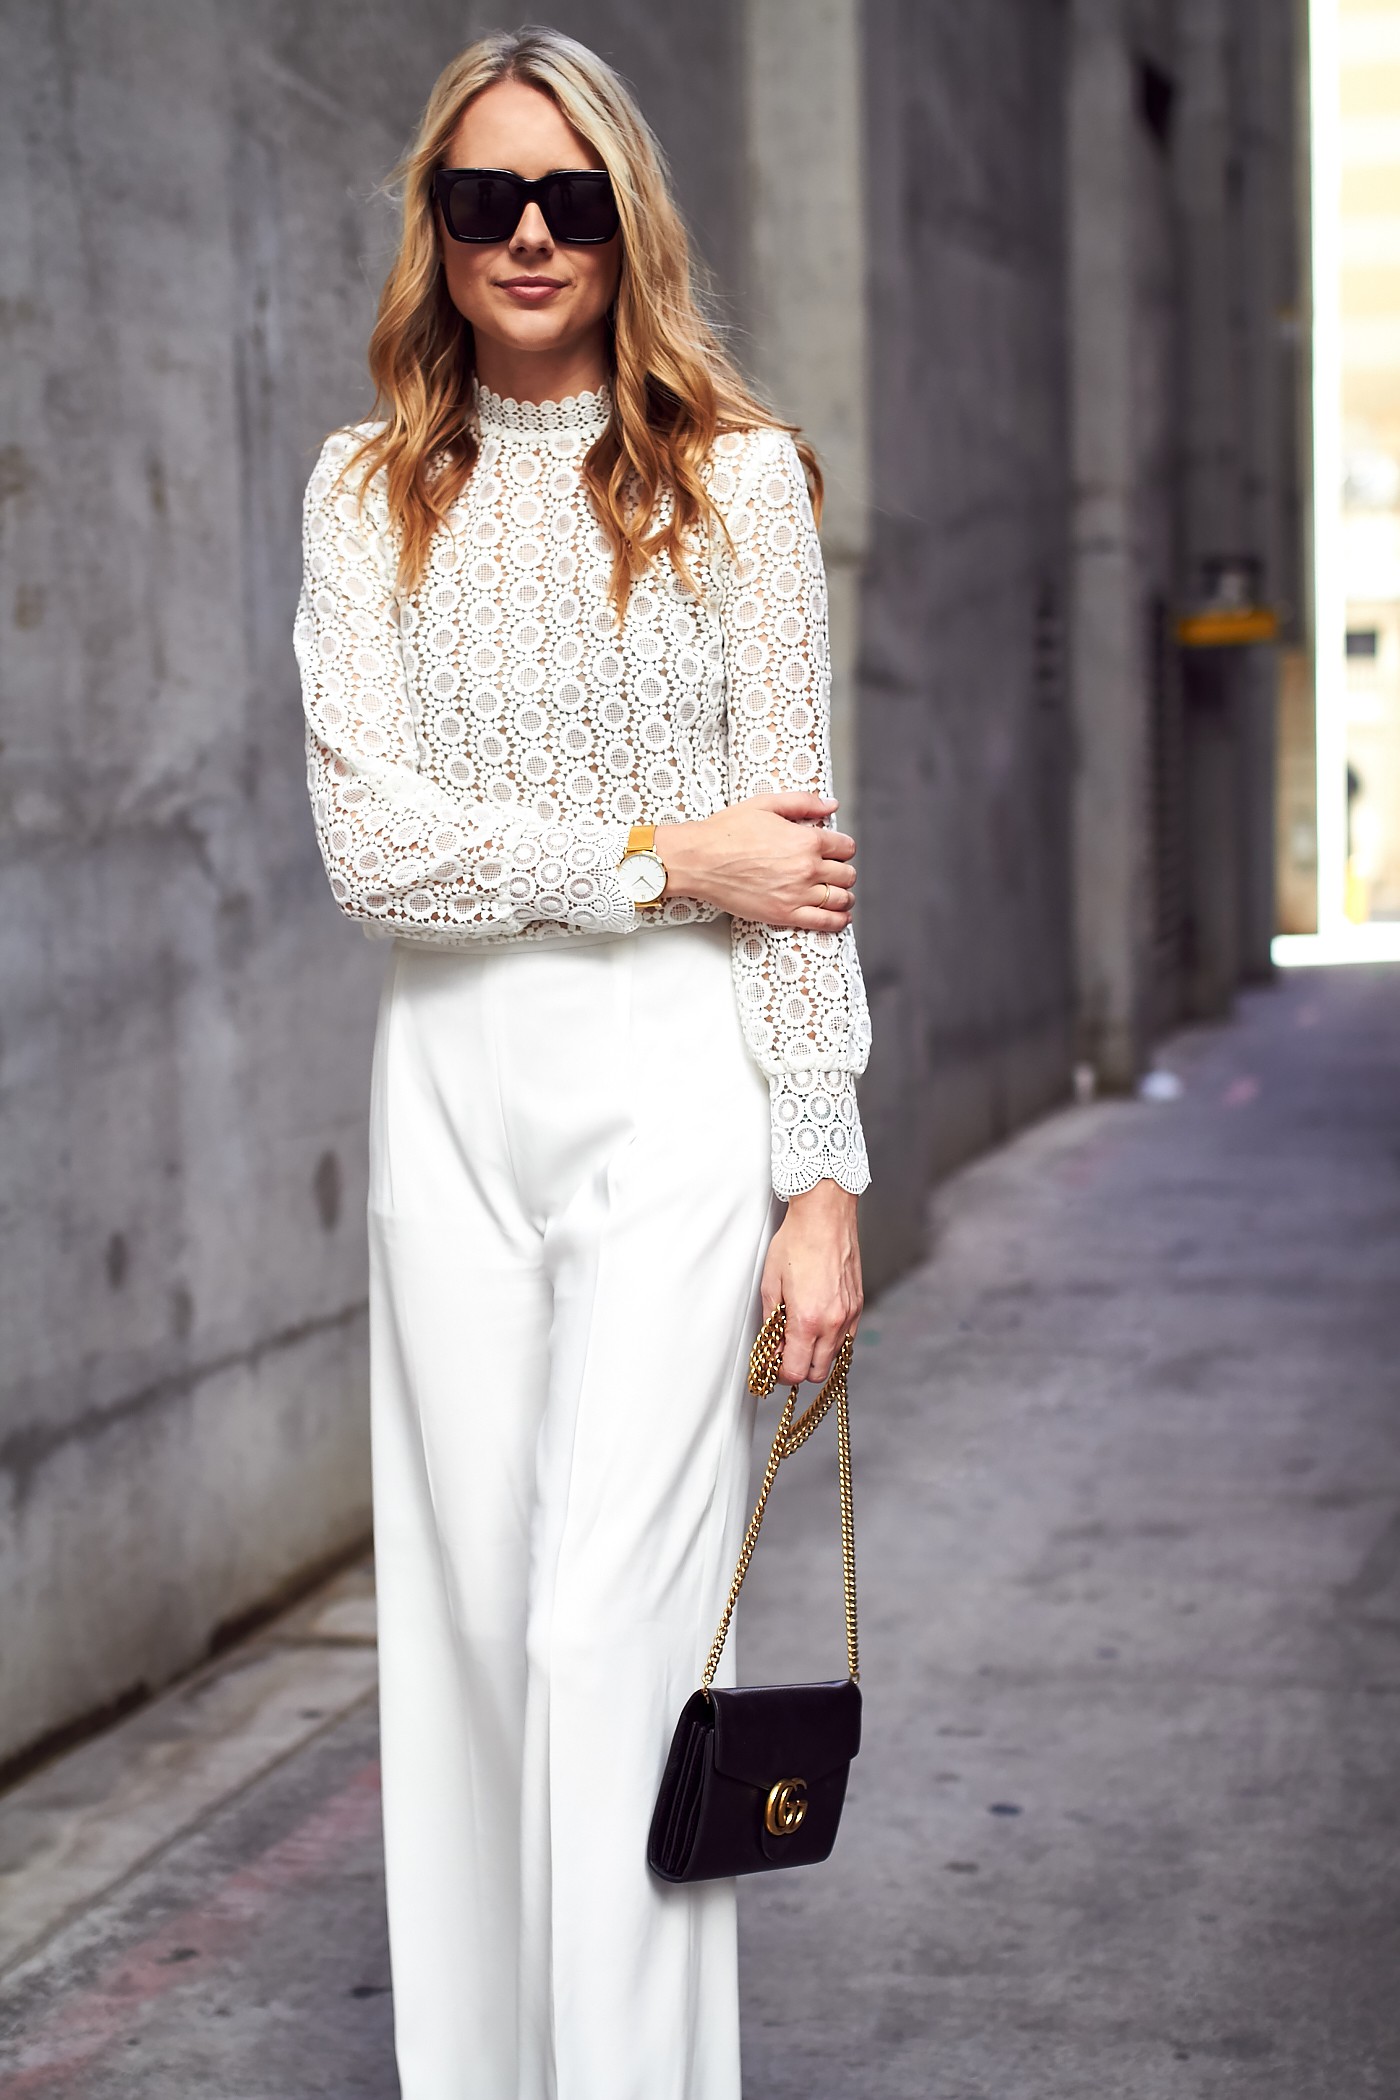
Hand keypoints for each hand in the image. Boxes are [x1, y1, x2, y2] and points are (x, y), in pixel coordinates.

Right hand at [654, 794, 854, 931]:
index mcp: (806, 840)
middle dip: (843, 871)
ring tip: (838, 893)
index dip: (843, 848)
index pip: (845, 848)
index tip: (836, 851)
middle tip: (833, 871)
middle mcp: (807, 868)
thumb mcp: (766, 805)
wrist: (699, 860)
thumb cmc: (726, 832)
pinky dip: (838, 920)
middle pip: (846, 874)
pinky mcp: (784, 914)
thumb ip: (803, 803)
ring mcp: (797, 894)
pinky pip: (824, 922)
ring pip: (840, 898)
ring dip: (844, 895)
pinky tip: (840, 916)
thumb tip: (831, 805)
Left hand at [760, 1179, 862, 1386]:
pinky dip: (831, 1340)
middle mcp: (833, 1322)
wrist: (825, 1216)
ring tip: (800, 1333)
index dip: (781, 1374)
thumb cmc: (796, 1242)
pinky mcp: (858, 1306)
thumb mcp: (770, 1284)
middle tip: (784, 1351)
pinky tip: (817, 1323)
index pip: (796, 1372)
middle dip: (799, 1368)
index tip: (772, 1365)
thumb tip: (773, 1349)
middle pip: (817, 1373)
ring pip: (834, 1358)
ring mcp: (849, 1315)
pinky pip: (847, 1339)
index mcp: (807, 1320)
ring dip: (816, 1354)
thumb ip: (771, 1324)